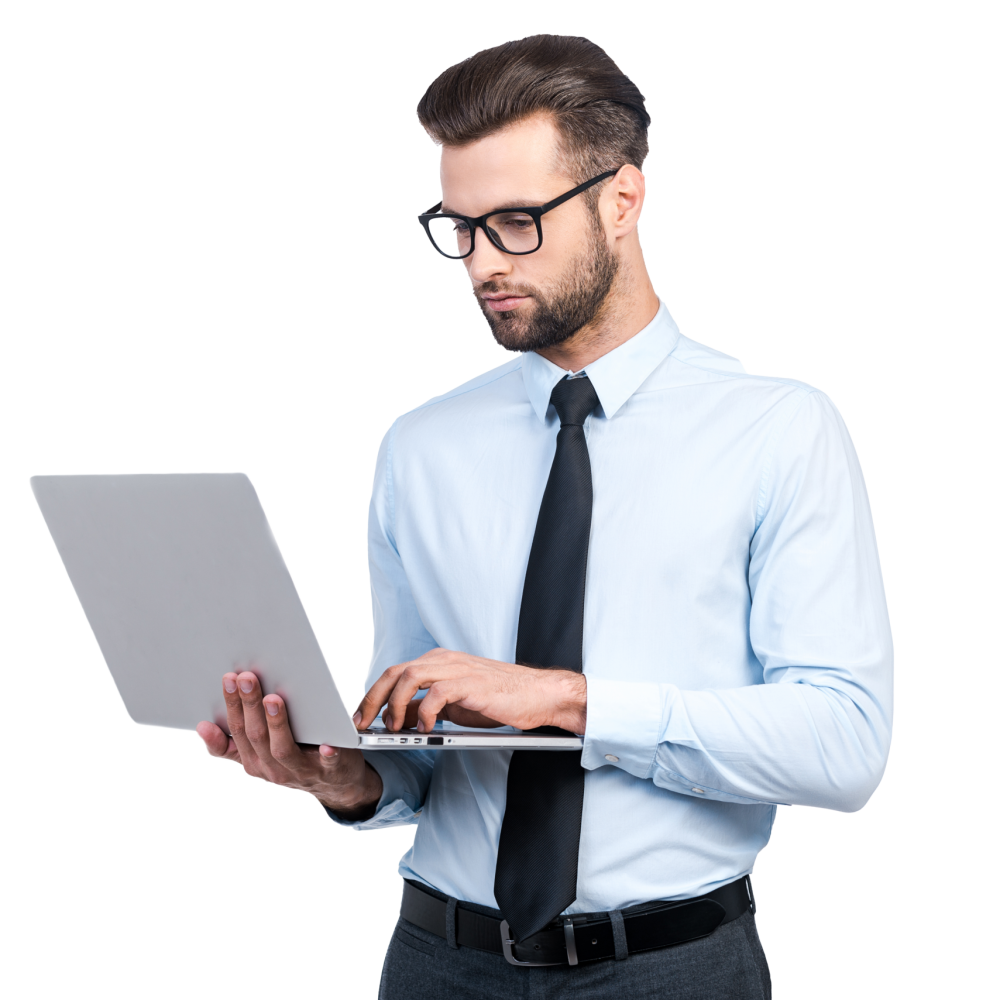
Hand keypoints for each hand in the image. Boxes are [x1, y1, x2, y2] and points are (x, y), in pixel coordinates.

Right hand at [196, 671, 382, 820]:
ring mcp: (300, 771)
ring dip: (276, 724)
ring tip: (273, 700)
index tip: (227, 680)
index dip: (230, 707)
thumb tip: (202, 725)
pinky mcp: (329, 771)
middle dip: (249, 705)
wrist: (334, 784)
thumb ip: (231, 744)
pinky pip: (326, 765)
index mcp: (254, 761)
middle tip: (247, 677)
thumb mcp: (258, 755)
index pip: (235, 732)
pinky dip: (326, 756)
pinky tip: (327, 746)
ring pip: (282, 750)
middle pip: (255, 736)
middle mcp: (272, 768)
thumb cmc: (294, 758)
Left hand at [352, 648, 586, 735]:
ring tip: (393, 727)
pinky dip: (424, 711)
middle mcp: (444, 660)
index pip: (395, 673)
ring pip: (409, 676)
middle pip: (395, 671)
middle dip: (373, 698)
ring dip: (395, 704)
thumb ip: (426, 707)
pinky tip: (426, 728)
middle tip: (364, 724)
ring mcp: (457, 668)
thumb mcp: (454, 705)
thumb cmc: (499, 699)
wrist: (538, 695)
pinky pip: (436, 692)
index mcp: (438, 662)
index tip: (360, 717)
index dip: (372, 695)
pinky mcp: (470, 682)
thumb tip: (398, 719)